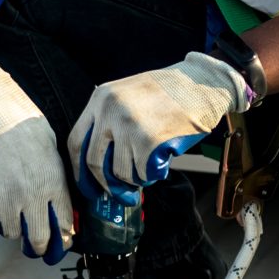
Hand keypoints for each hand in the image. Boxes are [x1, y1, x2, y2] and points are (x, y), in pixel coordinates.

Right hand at [0, 57, 70, 263]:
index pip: (66, 225)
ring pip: (13, 235)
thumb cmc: (18, 120)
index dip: (64, 237)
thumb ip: (55, 172)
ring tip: (9, 216)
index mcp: (53, 182)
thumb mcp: (49, 144)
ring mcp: (7, 201)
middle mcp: (33, 196)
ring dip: (12, 229)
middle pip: (40, 240)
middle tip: (36, 245)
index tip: (60, 239)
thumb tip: (59, 194)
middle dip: (40, 246)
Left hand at [68, 52, 251, 212]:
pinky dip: (152, 173)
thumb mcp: (128, 93)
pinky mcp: (149, 141)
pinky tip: (162, 160)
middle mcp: (110, 111)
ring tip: (149, 164)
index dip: (79, 170)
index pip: (76, 141)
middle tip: (119, 194)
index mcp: (101, 98)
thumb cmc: (168, 91)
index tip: (87, 185)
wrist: (202, 84)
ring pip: (121, 172)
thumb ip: (109, 120)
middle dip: (106, 184)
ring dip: (135, 178)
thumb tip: (99, 165)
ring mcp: (128, 126)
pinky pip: (142, 172)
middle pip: (95, 162)